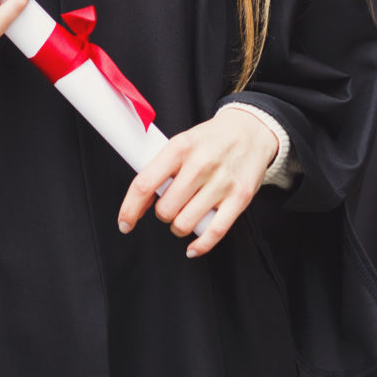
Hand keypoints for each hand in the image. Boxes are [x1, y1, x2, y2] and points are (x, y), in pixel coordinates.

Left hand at [117, 107, 278, 257]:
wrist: (251, 130)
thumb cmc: (211, 139)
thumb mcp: (181, 143)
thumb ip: (161, 170)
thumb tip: (139, 203)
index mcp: (180, 147)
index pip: (145, 184)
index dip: (129, 209)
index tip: (124, 224)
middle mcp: (200, 164)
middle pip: (165, 210)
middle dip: (163, 213)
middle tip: (171, 204)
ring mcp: (221, 182)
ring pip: (185, 223)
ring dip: (180, 226)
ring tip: (185, 214)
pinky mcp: (240, 197)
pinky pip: (214, 232)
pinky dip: (199, 245)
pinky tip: (193, 246)